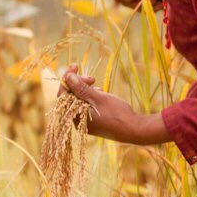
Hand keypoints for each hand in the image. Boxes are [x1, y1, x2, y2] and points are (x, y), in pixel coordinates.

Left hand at [57, 64, 171, 145]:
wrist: (133, 129)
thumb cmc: (116, 114)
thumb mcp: (98, 98)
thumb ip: (81, 88)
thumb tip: (68, 77)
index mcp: (75, 117)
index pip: (63, 95)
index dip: (67, 79)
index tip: (75, 67)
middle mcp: (77, 121)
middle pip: (71, 96)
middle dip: (79, 83)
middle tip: (92, 78)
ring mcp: (85, 121)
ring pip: (80, 99)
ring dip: (87, 89)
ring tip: (99, 88)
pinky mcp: (93, 120)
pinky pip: (87, 104)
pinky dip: (92, 96)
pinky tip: (101, 94)